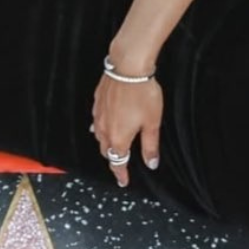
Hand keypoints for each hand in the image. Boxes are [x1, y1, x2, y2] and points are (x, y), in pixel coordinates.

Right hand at [91, 64, 162, 187]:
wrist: (127, 67)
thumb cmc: (142, 93)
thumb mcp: (152, 123)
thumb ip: (150, 146)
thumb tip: (151, 163)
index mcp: (119, 138)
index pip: (118, 163)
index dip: (121, 174)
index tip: (123, 181)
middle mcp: (105, 129)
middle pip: (106, 151)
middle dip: (113, 159)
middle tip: (120, 164)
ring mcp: (99, 114)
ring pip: (99, 136)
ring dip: (105, 144)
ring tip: (111, 147)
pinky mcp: (97, 101)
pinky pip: (96, 120)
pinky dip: (99, 127)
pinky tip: (103, 123)